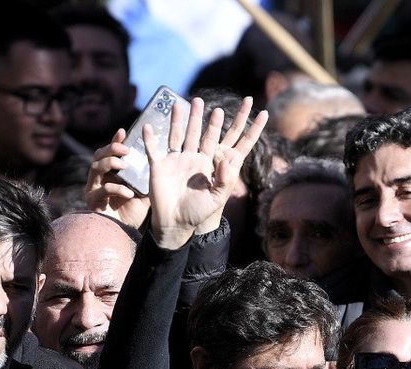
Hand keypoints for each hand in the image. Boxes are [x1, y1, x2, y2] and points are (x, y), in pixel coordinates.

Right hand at [85, 128, 151, 227]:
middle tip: (126, 150)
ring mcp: (93, 189)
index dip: (115, 141)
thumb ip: (147, 175)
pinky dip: (116, 189)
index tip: (123, 131)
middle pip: (98, 155)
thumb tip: (161, 157)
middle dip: (111, 149)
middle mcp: (99, 178)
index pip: (110, 152)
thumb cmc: (135, 211)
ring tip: (124, 166)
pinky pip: (102, 190)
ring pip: (95, 168)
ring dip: (110, 164)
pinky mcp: (93, 202)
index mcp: (111, 173)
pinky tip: (129, 194)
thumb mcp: (144, 189)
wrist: (128, 233)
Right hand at [145, 96, 267, 249]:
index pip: (230, 143)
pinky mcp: (159, 166)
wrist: (174, 224)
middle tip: (205, 102)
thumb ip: (225, 180)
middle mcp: (195, 158)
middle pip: (202, 133)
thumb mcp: (216, 198)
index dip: (246, 129)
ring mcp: (176, 160)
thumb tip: (228, 158)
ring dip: (180, 119)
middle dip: (206, 119)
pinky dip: (150, 138)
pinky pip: (153, 149)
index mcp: (211, 165)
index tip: (261, 113)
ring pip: (179, 134)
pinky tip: (148, 125)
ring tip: (183, 103)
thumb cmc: (197, 213)